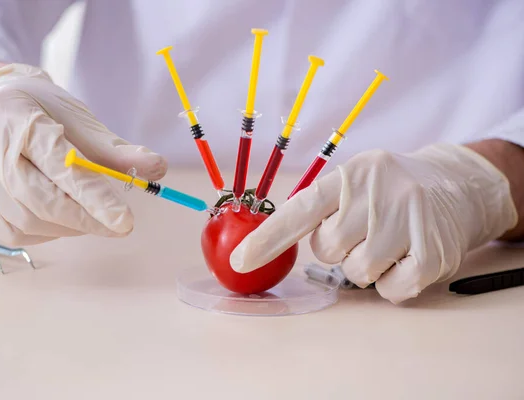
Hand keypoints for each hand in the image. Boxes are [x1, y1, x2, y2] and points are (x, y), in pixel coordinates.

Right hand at [0, 63, 166, 244]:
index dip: (93, 197)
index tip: (125, 222)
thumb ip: (115, 150)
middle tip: (118, 225)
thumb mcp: (77, 118)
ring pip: (24, 223)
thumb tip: (157, 168)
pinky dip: (43, 232)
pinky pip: (10, 232)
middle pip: (37, 200)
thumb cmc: (40, 110)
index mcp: (19, 119)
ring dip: (65, 227)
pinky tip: (57, 217)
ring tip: (85, 215)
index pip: (60, 164)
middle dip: (84, 219)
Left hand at [230, 143, 517, 303]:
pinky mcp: (434, 253)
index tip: (241, 260)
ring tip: (385, 242)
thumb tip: (265, 242)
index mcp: (352, 175)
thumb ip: (318, 206)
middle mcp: (381, 193)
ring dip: (364, 266)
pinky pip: (390, 290)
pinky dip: (390, 283)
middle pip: (329, 248)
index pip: (302, 208)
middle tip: (360, 231)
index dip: (269, 237)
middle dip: (336, 248)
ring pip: (358, 272)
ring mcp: (410, 222)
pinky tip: (405, 257)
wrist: (457, 185)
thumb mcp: (355, 181)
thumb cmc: (388, 190)